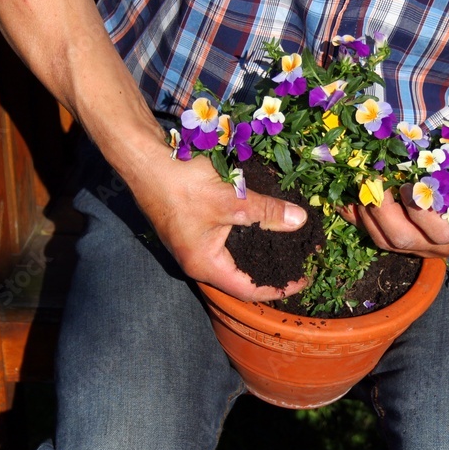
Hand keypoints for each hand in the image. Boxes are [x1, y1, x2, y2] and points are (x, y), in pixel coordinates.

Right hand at [126, 145, 309, 301]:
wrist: (144, 159)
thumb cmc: (182, 184)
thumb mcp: (231, 199)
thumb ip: (267, 211)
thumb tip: (299, 221)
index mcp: (204, 265)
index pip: (247, 290)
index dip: (278, 288)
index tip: (304, 278)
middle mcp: (197, 261)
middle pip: (240, 276)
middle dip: (271, 270)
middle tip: (300, 262)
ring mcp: (192, 244)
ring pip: (233, 256)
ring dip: (259, 251)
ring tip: (287, 245)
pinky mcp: (192, 226)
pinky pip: (225, 239)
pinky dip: (246, 234)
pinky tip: (262, 223)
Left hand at [341, 147, 448, 257]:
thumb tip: (435, 152)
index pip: (440, 232)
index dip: (419, 212)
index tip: (407, 186)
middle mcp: (446, 246)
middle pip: (404, 241)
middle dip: (381, 212)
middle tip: (370, 182)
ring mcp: (425, 247)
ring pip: (387, 242)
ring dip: (366, 215)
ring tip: (356, 186)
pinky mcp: (409, 242)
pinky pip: (378, 237)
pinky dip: (359, 220)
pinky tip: (345, 200)